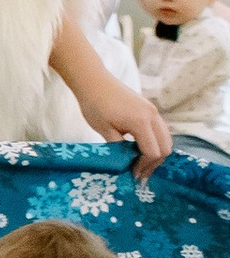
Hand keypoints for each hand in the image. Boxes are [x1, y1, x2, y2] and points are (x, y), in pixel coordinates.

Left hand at [58, 25, 171, 167]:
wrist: (93, 81)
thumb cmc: (94, 104)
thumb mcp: (104, 130)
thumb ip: (119, 148)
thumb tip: (127, 164)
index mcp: (141, 121)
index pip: (152, 152)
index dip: (144, 167)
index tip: (133, 176)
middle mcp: (153, 115)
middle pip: (165, 147)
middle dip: (154, 163)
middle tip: (139, 174)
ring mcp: (153, 111)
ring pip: (165, 138)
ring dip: (156, 153)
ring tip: (140, 165)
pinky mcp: (149, 109)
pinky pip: (160, 130)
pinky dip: (154, 142)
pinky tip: (139, 150)